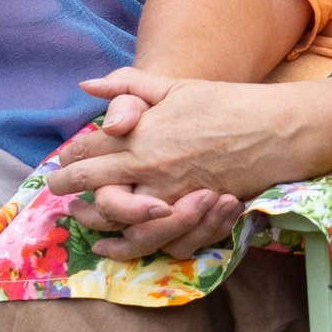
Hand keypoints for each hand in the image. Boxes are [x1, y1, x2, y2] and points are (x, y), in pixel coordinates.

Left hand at [41, 67, 331, 258]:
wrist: (275, 130)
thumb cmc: (227, 102)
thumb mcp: (176, 86)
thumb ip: (130, 85)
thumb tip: (86, 85)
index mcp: (144, 131)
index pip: (89, 148)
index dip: (69, 156)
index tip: (61, 161)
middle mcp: (150, 165)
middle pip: (93, 185)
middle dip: (69, 187)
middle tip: (56, 190)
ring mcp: (169, 194)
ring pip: (116, 220)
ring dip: (93, 222)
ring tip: (81, 219)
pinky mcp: (190, 215)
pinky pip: (151, 239)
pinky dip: (128, 245)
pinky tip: (114, 244)